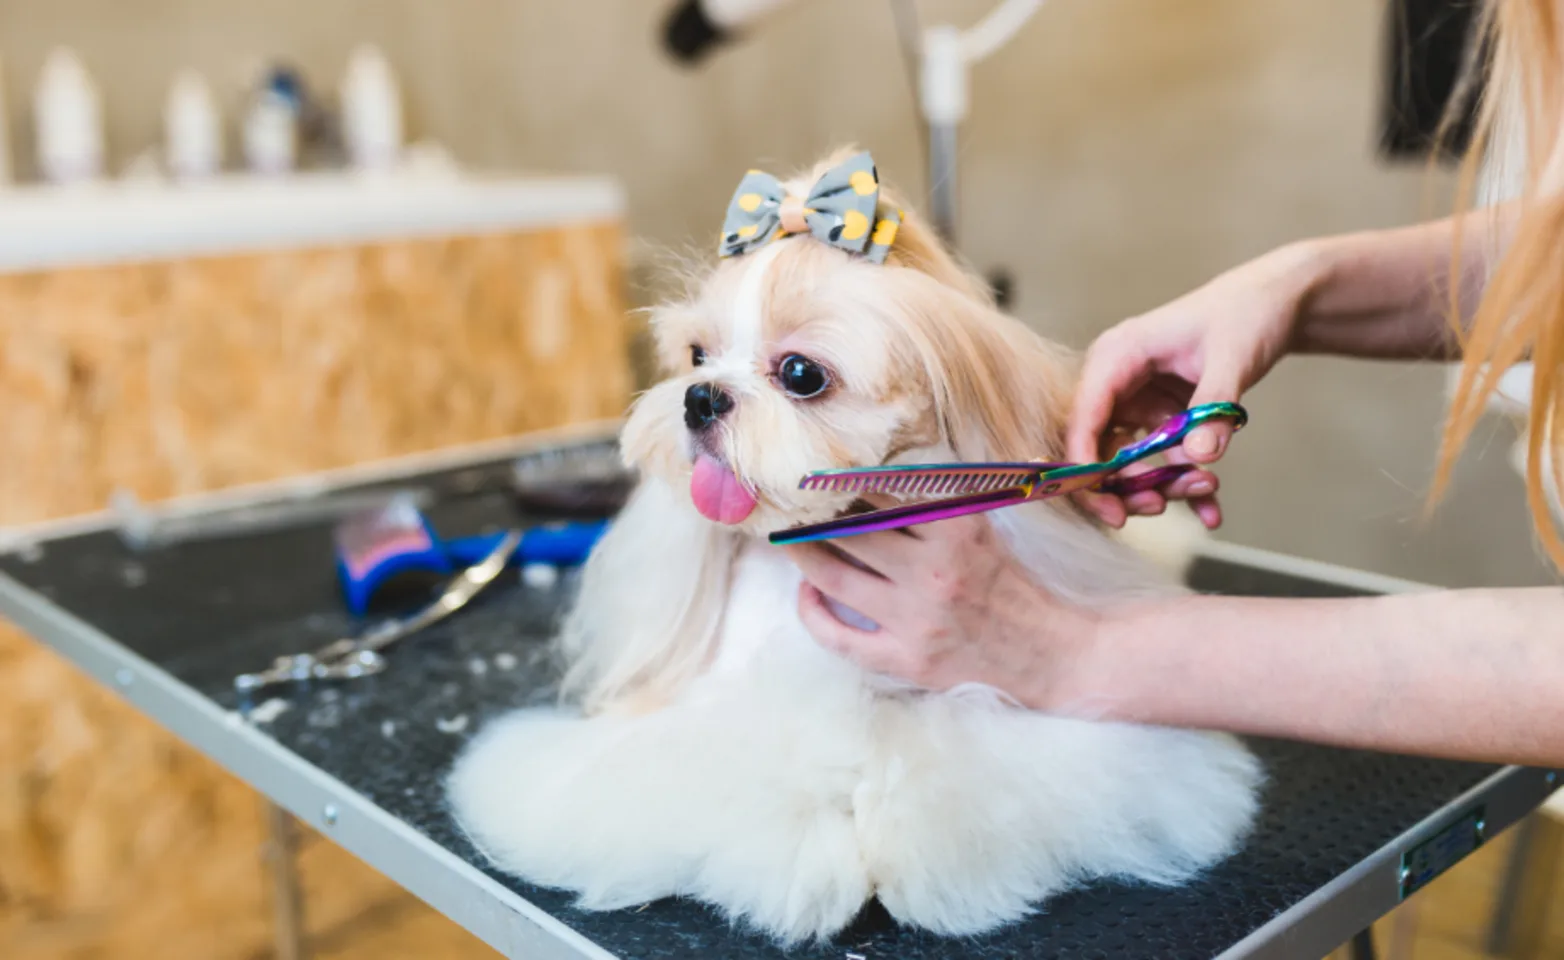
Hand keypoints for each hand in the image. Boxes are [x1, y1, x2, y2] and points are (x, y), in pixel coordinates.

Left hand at [782, 505, 1097, 706]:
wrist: (1050, 653)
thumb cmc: (1012, 584)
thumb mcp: (983, 527)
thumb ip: (935, 500)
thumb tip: (874, 475)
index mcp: (956, 529)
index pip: (882, 492)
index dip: (842, 481)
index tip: (817, 473)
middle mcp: (933, 571)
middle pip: (850, 531)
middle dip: (813, 514)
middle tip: (790, 503)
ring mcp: (916, 619)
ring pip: (835, 577)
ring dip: (803, 554)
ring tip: (788, 539)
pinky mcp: (906, 659)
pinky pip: (840, 638)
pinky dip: (813, 613)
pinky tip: (807, 593)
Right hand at [1068, 241, 1325, 528]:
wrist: (1273, 303)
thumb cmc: (1245, 314)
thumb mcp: (1232, 359)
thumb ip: (1213, 408)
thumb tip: (1200, 457)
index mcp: (1117, 355)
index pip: (1084, 416)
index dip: (1085, 463)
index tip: (1107, 503)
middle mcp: (1117, 380)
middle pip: (1099, 446)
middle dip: (1124, 484)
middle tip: (1158, 507)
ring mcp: (1138, 400)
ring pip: (1128, 460)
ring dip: (1160, 485)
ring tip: (1206, 491)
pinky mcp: (1160, 415)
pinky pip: (1161, 458)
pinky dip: (1183, 483)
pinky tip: (1211, 509)